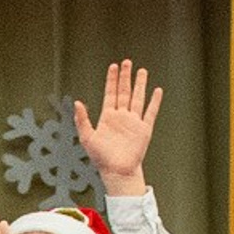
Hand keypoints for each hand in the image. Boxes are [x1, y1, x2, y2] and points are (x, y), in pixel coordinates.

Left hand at [74, 60, 161, 195]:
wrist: (117, 172)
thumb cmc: (101, 158)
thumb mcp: (87, 138)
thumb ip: (82, 120)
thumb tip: (76, 102)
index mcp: (108, 117)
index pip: (110, 93)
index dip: (112, 80)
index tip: (113, 66)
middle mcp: (121, 117)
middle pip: (124, 92)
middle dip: (125, 77)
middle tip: (127, 62)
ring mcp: (134, 122)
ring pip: (138, 98)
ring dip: (140, 84)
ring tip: (142, 71)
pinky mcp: (144, 129)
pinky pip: (150, 112)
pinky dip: (154, 101)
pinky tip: (157, 90)